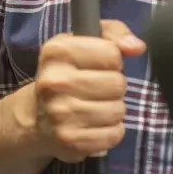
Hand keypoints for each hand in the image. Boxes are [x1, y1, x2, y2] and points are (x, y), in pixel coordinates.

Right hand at [16, 19, 144, 163]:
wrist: (36, 117)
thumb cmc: (67, 74)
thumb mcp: (83, 42)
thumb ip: (113, 33)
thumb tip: (137, 47)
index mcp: (56, 51)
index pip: (112, 53)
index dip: (112, 60)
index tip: (98, 66)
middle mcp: (54, 81)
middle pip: (117, 83)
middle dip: (113, 87)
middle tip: (96, 89)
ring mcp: (61, 113)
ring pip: (118, 110)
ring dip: (113, 109)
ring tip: (94, 107)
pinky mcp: (71, 140)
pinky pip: (114, 134)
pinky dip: (110, 131)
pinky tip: (93, 125)